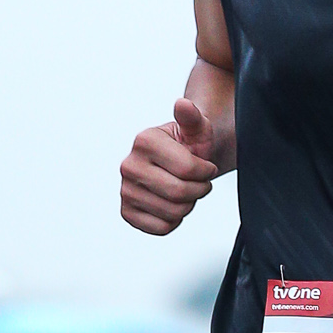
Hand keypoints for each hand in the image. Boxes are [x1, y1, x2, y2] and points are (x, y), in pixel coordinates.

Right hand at [120, 100, 218, 235]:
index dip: (207, 172)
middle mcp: (129, 165)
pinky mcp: (127, 212)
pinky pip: (161, 228)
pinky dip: (175, 220)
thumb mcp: (197, 128)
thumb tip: (183, 105)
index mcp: (144, 140)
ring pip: (173, 212)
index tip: (206, 166)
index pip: (188, 170)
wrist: (179, 163)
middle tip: (199, 182)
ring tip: (185, 190)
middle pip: (179, 193)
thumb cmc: (191, 145)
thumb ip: (192, 117)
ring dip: (189, 205)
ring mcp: (125, 190)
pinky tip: (173, 203)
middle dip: (199, 190)